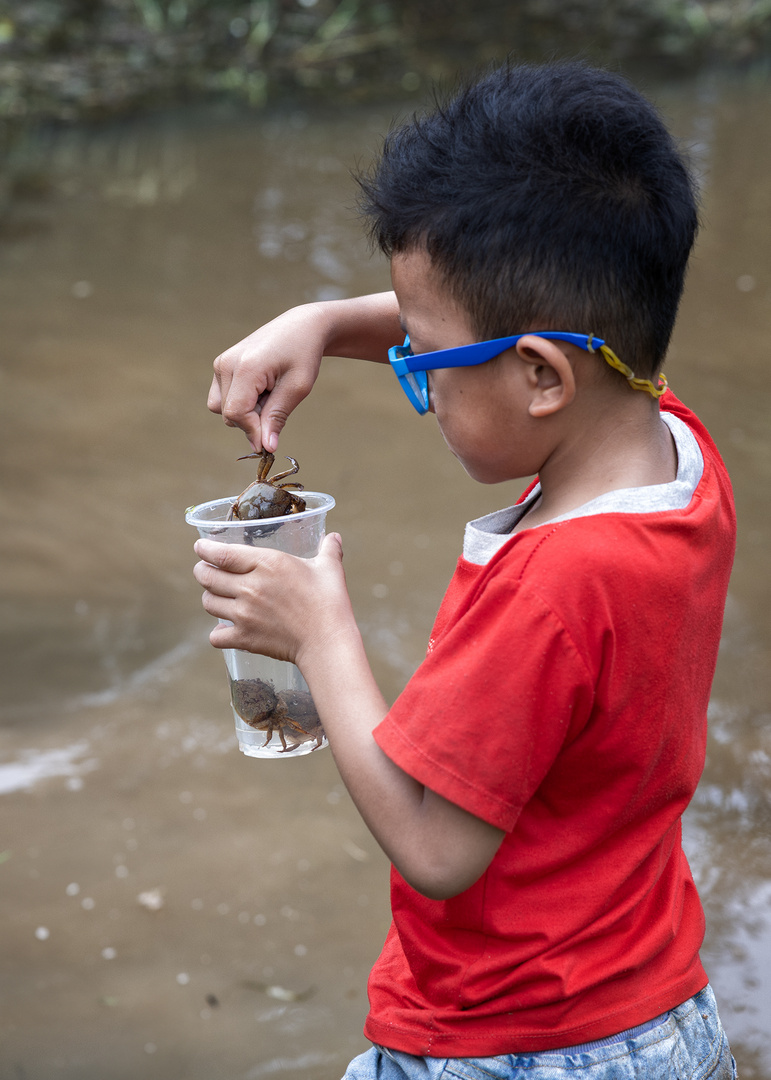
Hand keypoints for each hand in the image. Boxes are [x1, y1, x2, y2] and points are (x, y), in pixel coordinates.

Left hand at [193, 532, 352, 667]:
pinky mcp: (245, 638)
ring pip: (208, 602)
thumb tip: (333, 536)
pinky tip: (225, 629)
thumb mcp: (329, 569)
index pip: (221, 553)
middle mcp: (250, 587)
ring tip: (217, 596)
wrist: (328, 641)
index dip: (205, 550)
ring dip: (210, 598)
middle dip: (202, 571)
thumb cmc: (329, 602)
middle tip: (204, 570)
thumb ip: (328, 550)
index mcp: (267, 563)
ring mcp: (244, 614)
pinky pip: (215, 636)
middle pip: (207, 576)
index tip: (200, 548)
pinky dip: (218, 633)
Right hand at [208, 293, 401, 451]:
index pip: (236, 413)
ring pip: (221, 409)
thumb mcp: (297, 388)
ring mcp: (221, 363)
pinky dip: (240, 402)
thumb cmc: (304, 354)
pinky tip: (260, 389)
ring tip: (269, 394)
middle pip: (228, 414)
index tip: (270, 443)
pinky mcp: (222, 365)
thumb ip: (277, 417)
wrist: (301, 326)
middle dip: (252, 420)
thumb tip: (265, 447)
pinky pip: (223, 398)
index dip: (252, 432)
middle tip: (278, 402)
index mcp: (246, 367)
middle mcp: (227, 364)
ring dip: (245, 412)